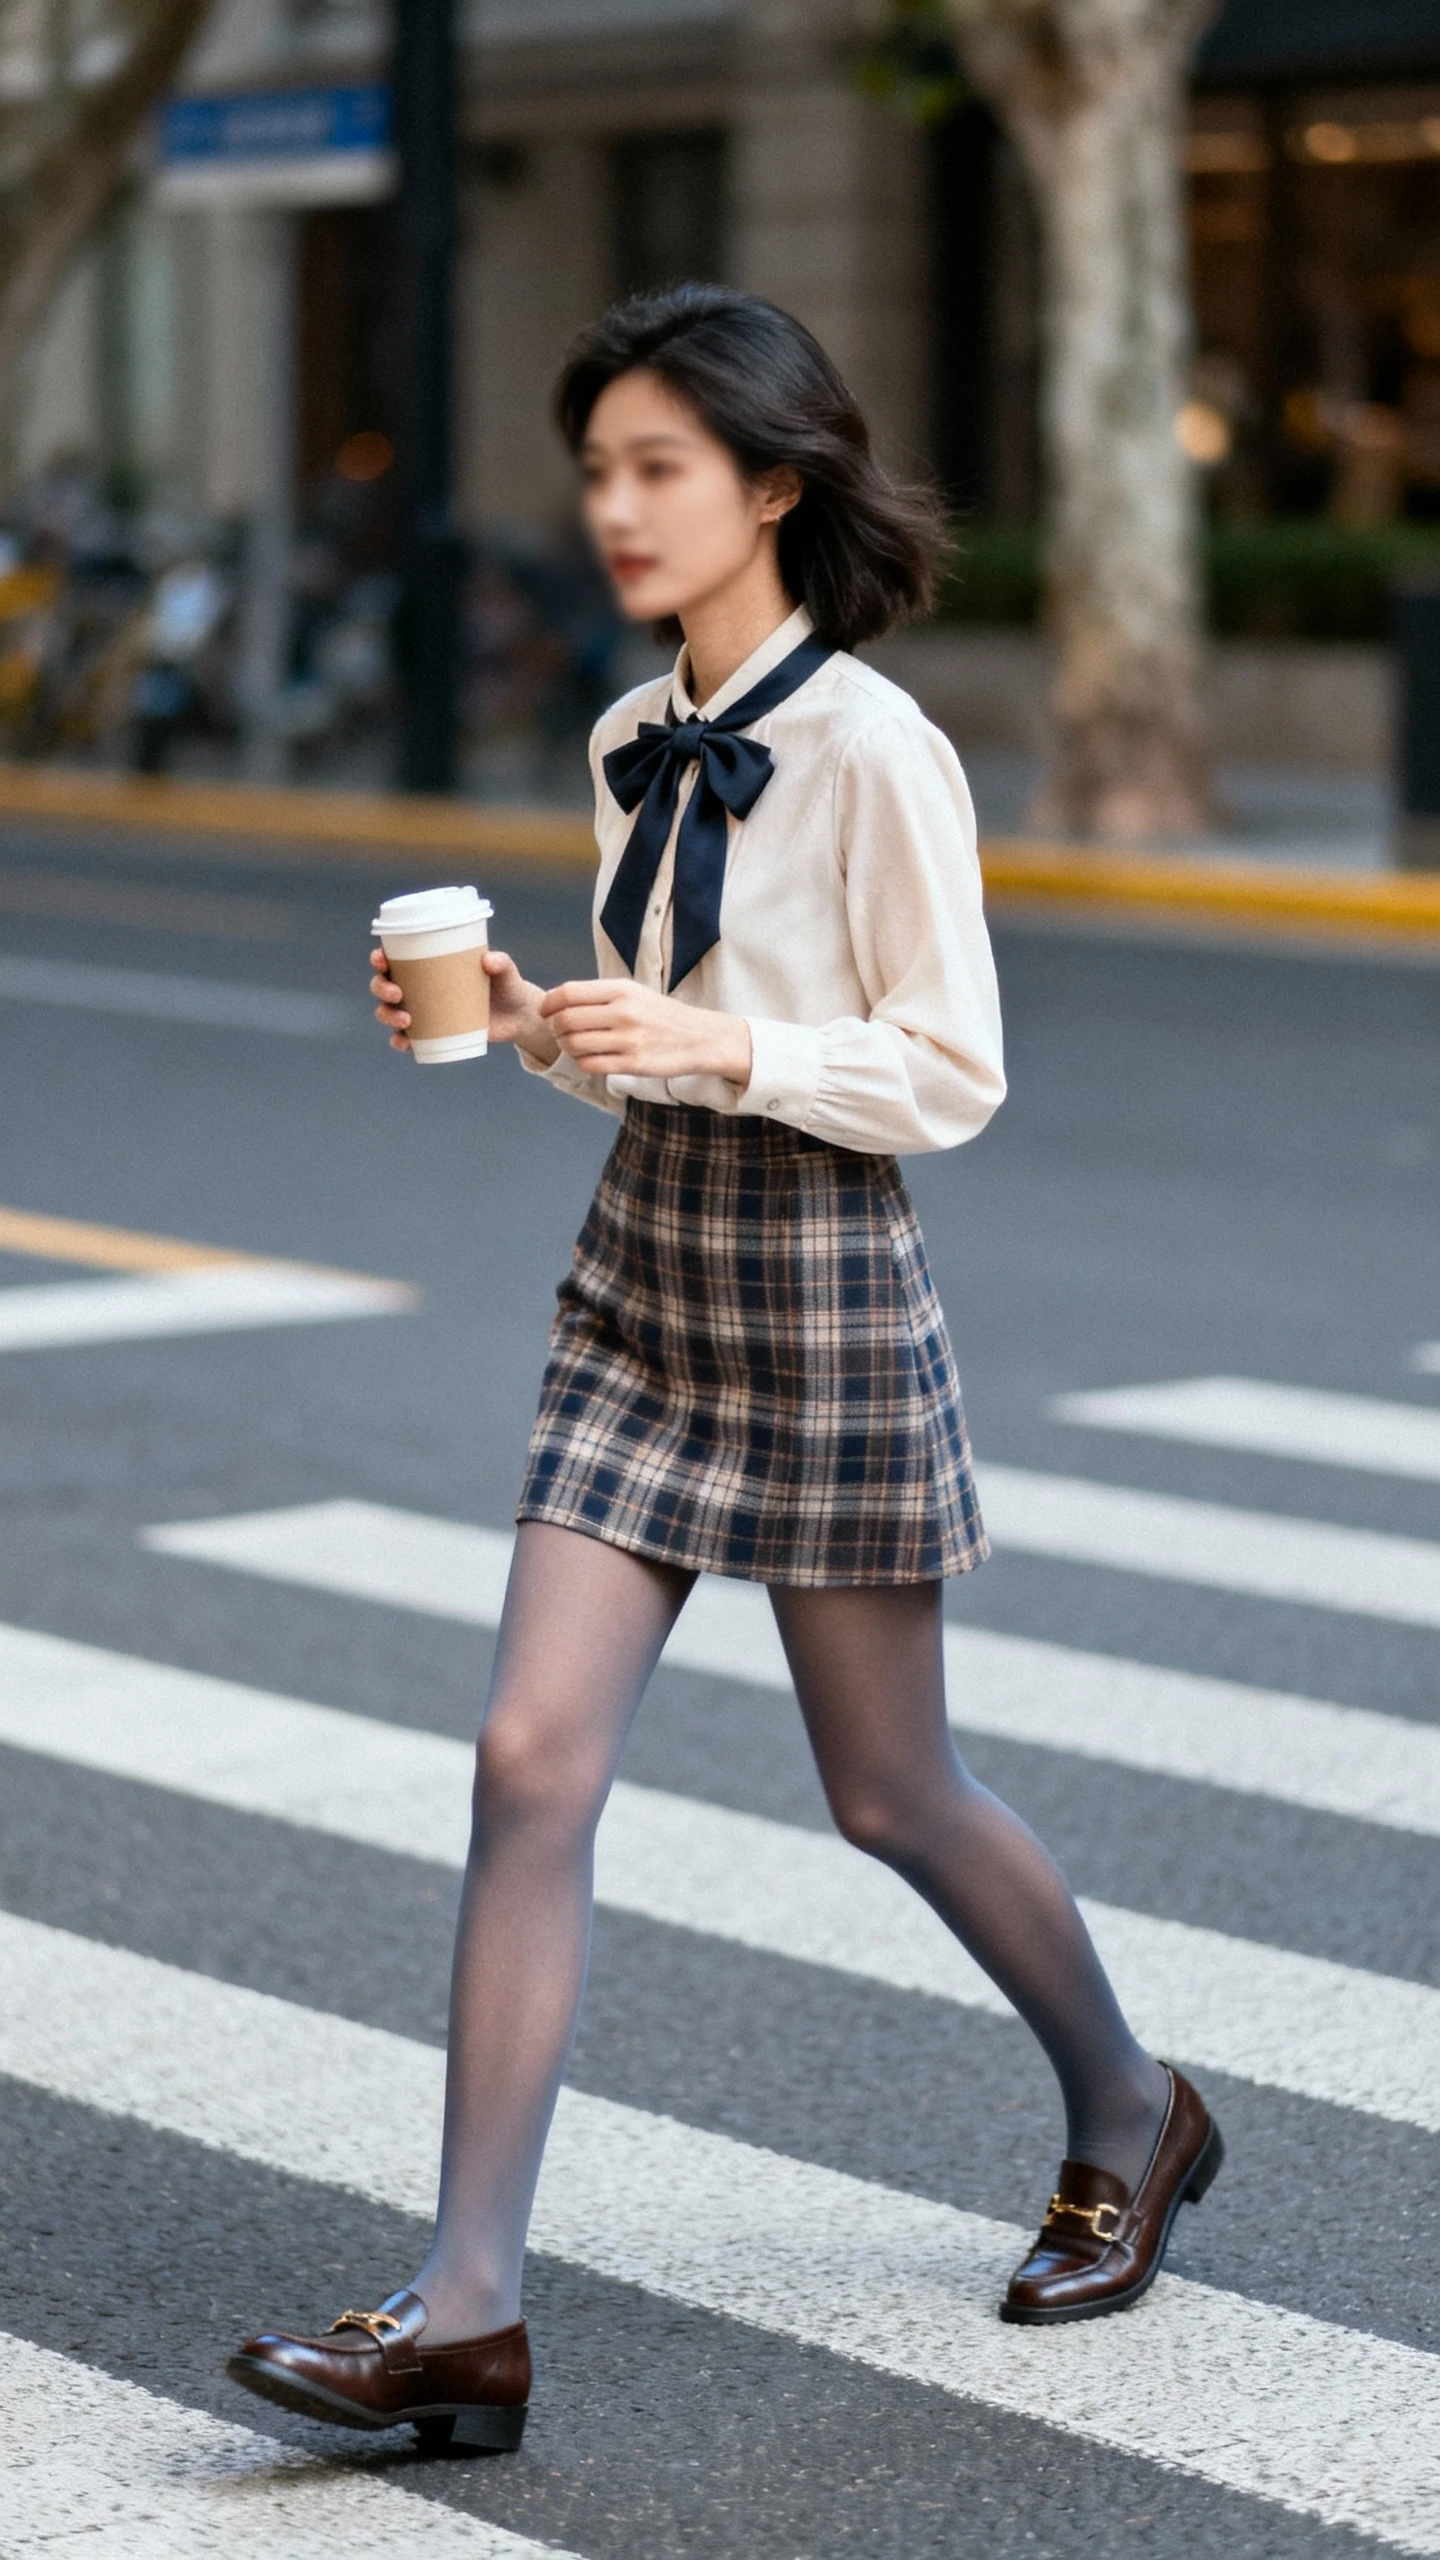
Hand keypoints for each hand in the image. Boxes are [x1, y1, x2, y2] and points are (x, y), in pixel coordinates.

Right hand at [370, 946, 559, 1062]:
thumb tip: (488, 961)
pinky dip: (399, 1041)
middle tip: (397, 993)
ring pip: (388, 1011)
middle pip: (382, 985)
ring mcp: (421, 1011)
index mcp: (426, 964)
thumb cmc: (505, 985)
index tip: (381, 960)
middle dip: (380, 988)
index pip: (393, 957)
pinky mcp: (429, 1033)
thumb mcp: (506, 971)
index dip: (379, 958)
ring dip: (387, 1015)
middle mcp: (417, 986)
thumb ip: (500, 962)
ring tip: (406, 1019)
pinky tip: (404, 1042)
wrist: (515, 1016)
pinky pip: (405, 1038)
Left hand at [539, 977, 751, 1088]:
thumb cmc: (660, 1015)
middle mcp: (624, 1012)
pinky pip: (591, 1064)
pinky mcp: (633, 1064)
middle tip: (559, 1031)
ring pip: (575, 1044)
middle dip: (555, 1027)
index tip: (546, 1011)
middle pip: (566, 1020)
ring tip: (574, 1045)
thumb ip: (597, 995)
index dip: (549, 1004)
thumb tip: (556, 1001)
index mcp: (621, 989)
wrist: (699, 1037)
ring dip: (567, 1046)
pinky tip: (590, 1057)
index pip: (568, 993)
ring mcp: (629, 1040)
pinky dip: (582, 1061)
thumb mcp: (633, 993)